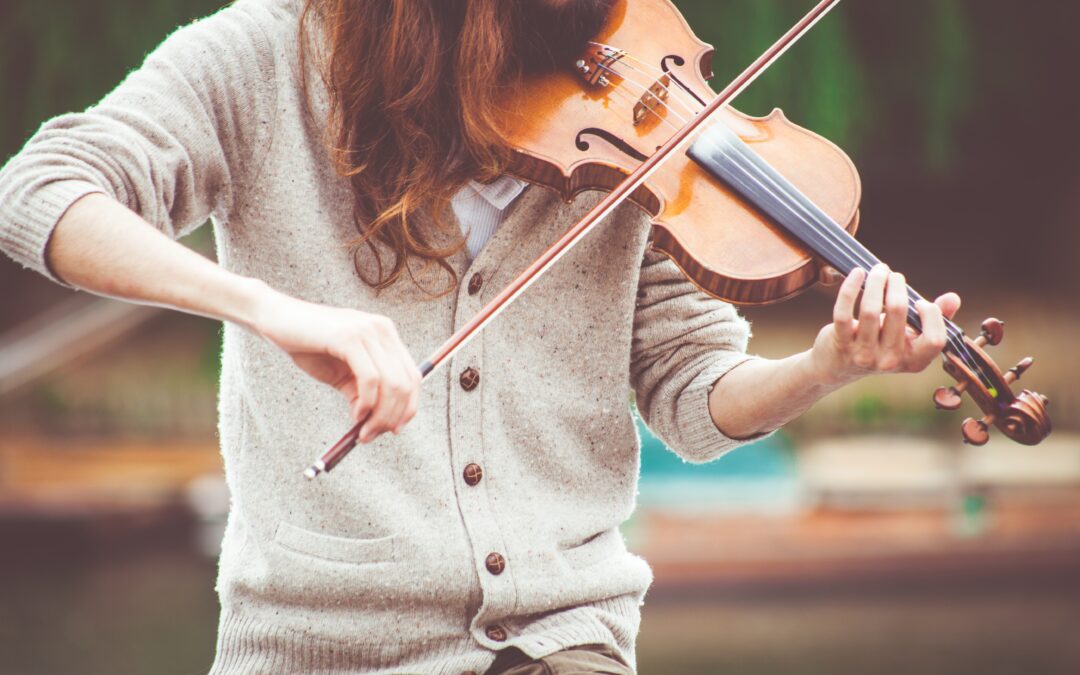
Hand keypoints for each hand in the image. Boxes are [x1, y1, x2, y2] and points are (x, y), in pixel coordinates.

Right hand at [251, 288, 420, 441]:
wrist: (275, 319)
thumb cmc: (307, 345)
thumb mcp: (341, 373)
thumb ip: (361, 392)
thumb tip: (377, 422)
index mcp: (385, 335)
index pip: (413, 376)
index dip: (408, 407)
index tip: (393, 430)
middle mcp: (382, 329)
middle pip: (406, 383)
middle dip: (392, 417)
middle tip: (371, 435)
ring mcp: (368, 331)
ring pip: (392, 384)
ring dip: (380, 416)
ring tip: (363, 431)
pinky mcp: (350, 337)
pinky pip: (371, 379)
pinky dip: (367, 403)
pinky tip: (356, 414)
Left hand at [810, 264, 960, 385]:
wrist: (838, 366)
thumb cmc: (880, 344)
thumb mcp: (909, 336)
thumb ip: (934, 319)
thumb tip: (953, 298)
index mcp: (914, 361)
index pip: (935, 340)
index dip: (932, 316)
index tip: (920, 301)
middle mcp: (890, 361)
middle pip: (899, 313)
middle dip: (897, 286)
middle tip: (893, 275)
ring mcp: (864, 354)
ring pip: (871, 310)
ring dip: (876, 282)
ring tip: (878, 270)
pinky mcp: (841, 344)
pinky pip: (844, 312)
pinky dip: (850, 289)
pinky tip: (857, 273)